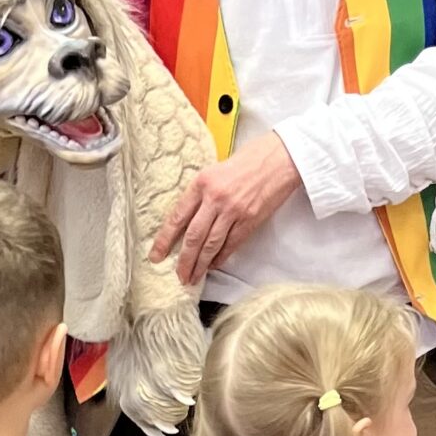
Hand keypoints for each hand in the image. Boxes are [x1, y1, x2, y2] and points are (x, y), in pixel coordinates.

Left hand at [152, 134, 300, 288]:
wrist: (280, 157)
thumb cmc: (248, 160)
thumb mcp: (216, 169)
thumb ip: (201, 192)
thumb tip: (187, 219)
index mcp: (202, 183)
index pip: (177, 217)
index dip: (164, 240)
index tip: (156, 255)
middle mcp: (215, 198)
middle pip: (193, 237)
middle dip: (183, 261)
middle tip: (179, 276)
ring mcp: (233, 211)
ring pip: (211, 245)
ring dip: (200, 265)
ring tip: (193, 277)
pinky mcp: (250, 220)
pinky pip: (231, 244)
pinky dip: (220, 257)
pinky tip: (213, 265)